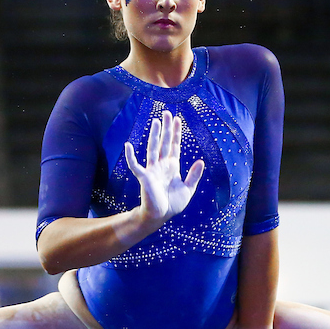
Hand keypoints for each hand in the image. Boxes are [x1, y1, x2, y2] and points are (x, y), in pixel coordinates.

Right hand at [125, 110, 204, 224]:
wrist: (160, 216)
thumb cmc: (172, 204)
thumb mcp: (188, 189)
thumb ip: (194, 175)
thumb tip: (201, 161)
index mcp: (172, 166)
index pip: (175, 146)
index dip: (176, 133)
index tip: (177, 120)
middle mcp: (162, 165)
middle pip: (165, 142)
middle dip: (167, 128)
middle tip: (167, 112)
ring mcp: (152, 170)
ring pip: (153, 148)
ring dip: (154, 135)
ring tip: (156, 121)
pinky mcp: (144, 177)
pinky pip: (135, 165)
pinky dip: (131, 156)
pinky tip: (128, 145)